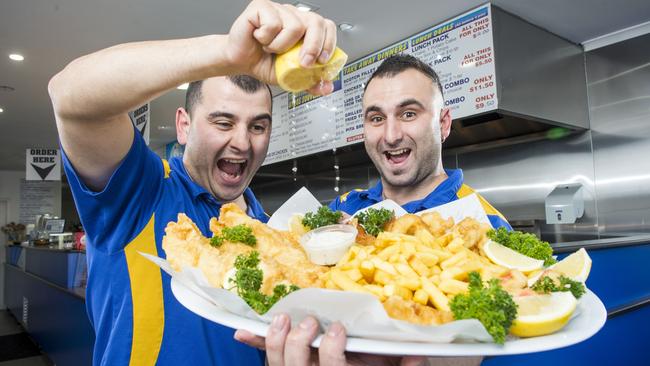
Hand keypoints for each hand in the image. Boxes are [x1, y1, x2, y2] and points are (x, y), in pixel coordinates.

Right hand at [225, 0, 336, 94]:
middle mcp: (294, 15)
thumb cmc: (263, 63)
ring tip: (271, 49)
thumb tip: (326, 87)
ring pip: (295, 26)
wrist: (239, 61)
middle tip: (302, 62)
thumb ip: (310, 81)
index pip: (327, 26)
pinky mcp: (261, 7)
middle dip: (313, 47)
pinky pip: (273, 24)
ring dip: (281, 46)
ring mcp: (278, 9)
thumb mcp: (291, 77)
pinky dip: (266, 39)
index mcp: (305, 27)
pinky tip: (260, 39)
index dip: (328, 43)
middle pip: (316, 22)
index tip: (321, 61)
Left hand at [235, 314, 426, 365]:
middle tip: (311, 321)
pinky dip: (257, 343)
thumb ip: (404, 365)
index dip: (331, 350)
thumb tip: (419, 354)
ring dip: (275, 340)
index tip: (337, 328)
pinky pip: (268, 360)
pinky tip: (242, 332)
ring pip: (278, 365)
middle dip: (299, 342)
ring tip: (281, 318)